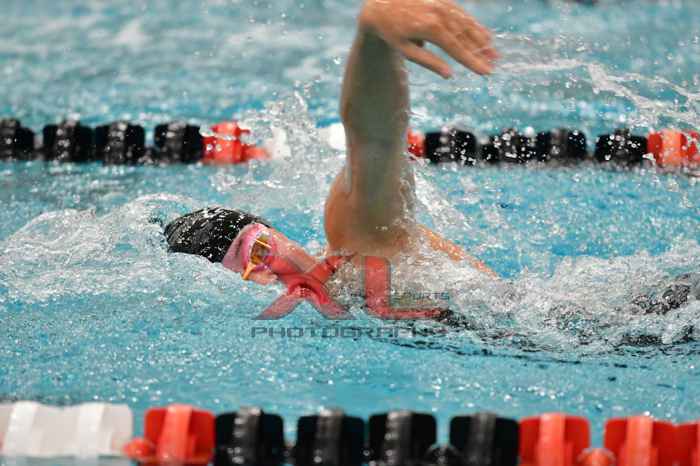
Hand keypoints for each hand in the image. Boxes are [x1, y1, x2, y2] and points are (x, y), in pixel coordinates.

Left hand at [359, 0, 497, 77]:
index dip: (472, 61)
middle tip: (494, 65)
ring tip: (494, 52)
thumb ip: (428, 62)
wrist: (381, 4)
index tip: (485, 72)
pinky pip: (463, 15)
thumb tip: (449, 75)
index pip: (457, 48)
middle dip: (481, 52)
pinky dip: (474, 26)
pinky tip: (484, 35)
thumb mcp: (405, 50)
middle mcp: (440, 14)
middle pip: (466, 36)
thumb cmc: (391, 32)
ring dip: (482, 39)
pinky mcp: (443, 1)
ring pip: (467, 24)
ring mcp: (443, 5)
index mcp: (431, 28)